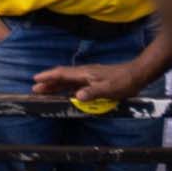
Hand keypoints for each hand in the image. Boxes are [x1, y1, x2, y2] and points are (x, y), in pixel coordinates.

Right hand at [33, 60, 152, 104]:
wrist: (136, 74)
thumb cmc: (123, 82)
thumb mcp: (109, 89)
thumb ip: (93, 92)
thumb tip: (76, 97)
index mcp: (85, 74)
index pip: (62, 74)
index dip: (48, 77)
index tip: (36, 79)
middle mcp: (84, 73)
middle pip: (62, 77)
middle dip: (48, 82)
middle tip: (35, 89)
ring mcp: (89, 76)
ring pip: (68, 80)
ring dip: (56, 85)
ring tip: (45, 91)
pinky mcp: (94, 80)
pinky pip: (75, 84)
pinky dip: (66, 88)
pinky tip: (66, 93)